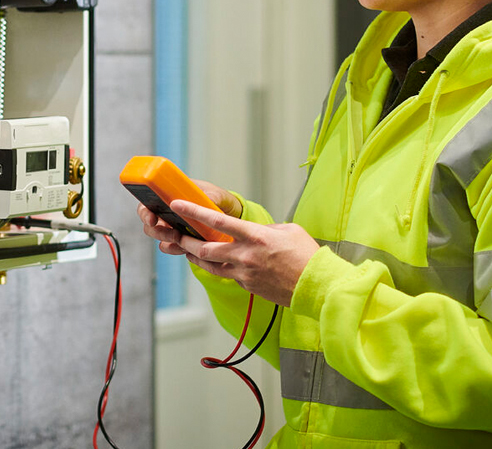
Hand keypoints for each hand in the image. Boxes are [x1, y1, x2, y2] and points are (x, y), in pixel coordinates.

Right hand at [135, 178, 242, 256]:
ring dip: (166, 240)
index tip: (152, 218)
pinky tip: (185, 249)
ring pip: (158, 236)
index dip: (145, 211)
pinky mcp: (180, 239)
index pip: (148, 201)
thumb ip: (211, 197)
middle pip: (149, 222)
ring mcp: (173, 225)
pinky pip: (171, 246)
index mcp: (171, 194)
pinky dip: (175, 249)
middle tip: (172, 233)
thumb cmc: (218, 199)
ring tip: (181, 240)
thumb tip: (208, 200)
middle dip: (156, 230)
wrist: (229, 215)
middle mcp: (167, 210)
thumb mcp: (216, 195)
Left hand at [170, 199, 320, 306]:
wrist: (317, 286)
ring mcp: (245, 274)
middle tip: (175, 233)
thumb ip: (265, 228)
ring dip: (196, 257)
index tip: (177, 204)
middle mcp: (246, 255)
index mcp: (255, 236)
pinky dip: (220, 268)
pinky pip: (227, 276)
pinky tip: (216, 263)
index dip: (194, 211)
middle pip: (204, 249)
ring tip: (187, 250)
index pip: (218, 221)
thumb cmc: (307, 255)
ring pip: (210, 266)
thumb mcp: (288, 230)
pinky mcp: (248, 286)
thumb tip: (253, 231)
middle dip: (185, 241)